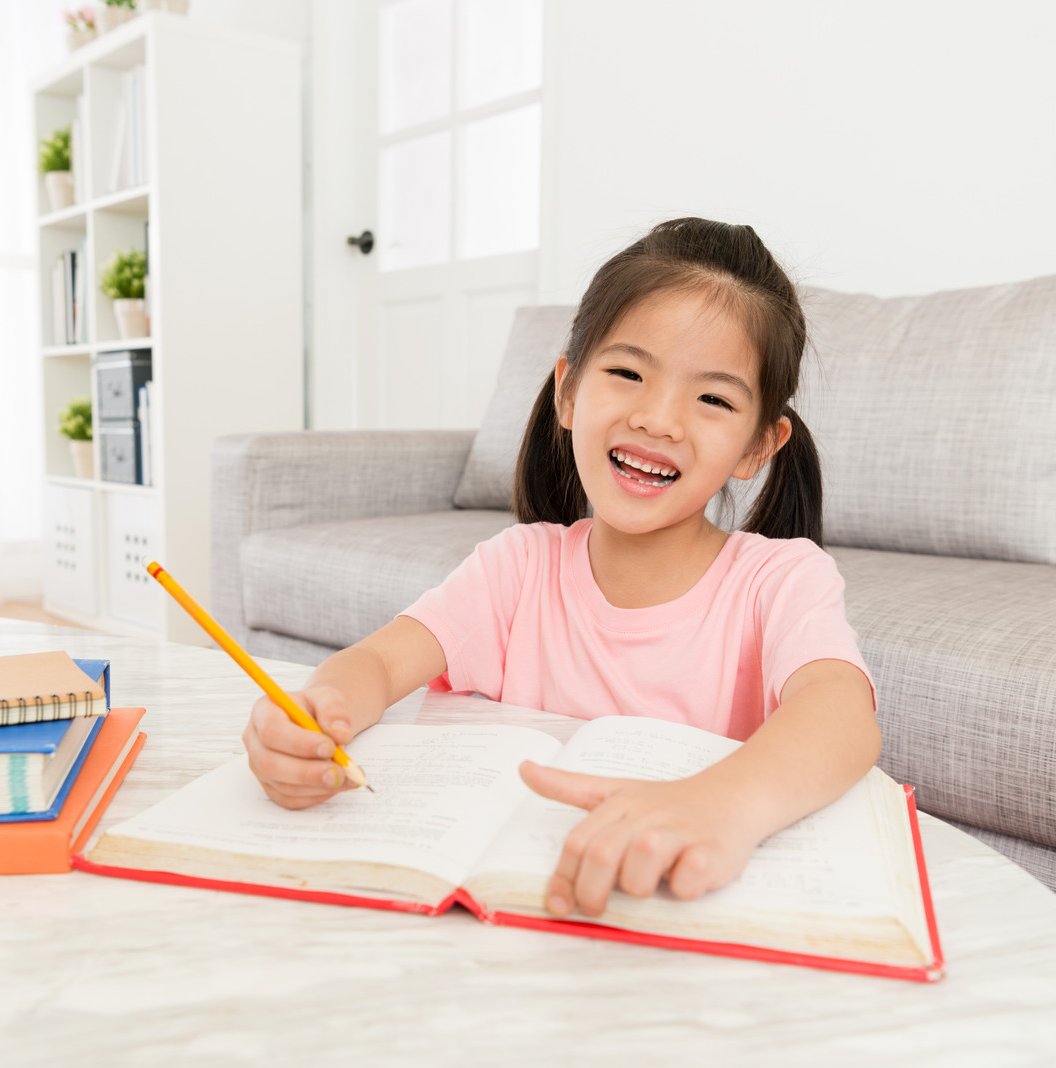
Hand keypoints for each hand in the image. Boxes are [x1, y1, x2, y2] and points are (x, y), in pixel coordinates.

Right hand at [243, 685, 361, 809]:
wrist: (320, 723)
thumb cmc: (319, 709)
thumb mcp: (329, 698)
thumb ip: (334, 710)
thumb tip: (340, 734)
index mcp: (264, 712)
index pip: (272, 730)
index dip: (299, 743)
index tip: (329, 748)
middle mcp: (256, 741)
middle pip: (270, 763)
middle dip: (307, 772)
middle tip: (339, 772)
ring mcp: (261, 767)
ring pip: (282, 786)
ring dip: (317, 786)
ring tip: (347, 777)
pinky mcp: (272, 787)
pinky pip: (290, 799)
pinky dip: (316, 796)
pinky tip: (337, 786)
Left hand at [519, 761, 762, 917]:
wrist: (730, 795)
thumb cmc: (666, 802)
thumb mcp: (615, 790)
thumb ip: (569, 786)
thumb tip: (524, 769)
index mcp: (618, 804)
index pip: (578, 843)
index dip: (563, 879)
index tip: (557, 906)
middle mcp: (646, 815)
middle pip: (602, 856)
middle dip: (591, 892)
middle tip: (595, 909)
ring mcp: (680, 832)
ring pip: (641, 866)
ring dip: (638, 887)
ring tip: (648, 886)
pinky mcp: (712, 851)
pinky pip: (688, 881)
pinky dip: (682, 889)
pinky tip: (685, 881)